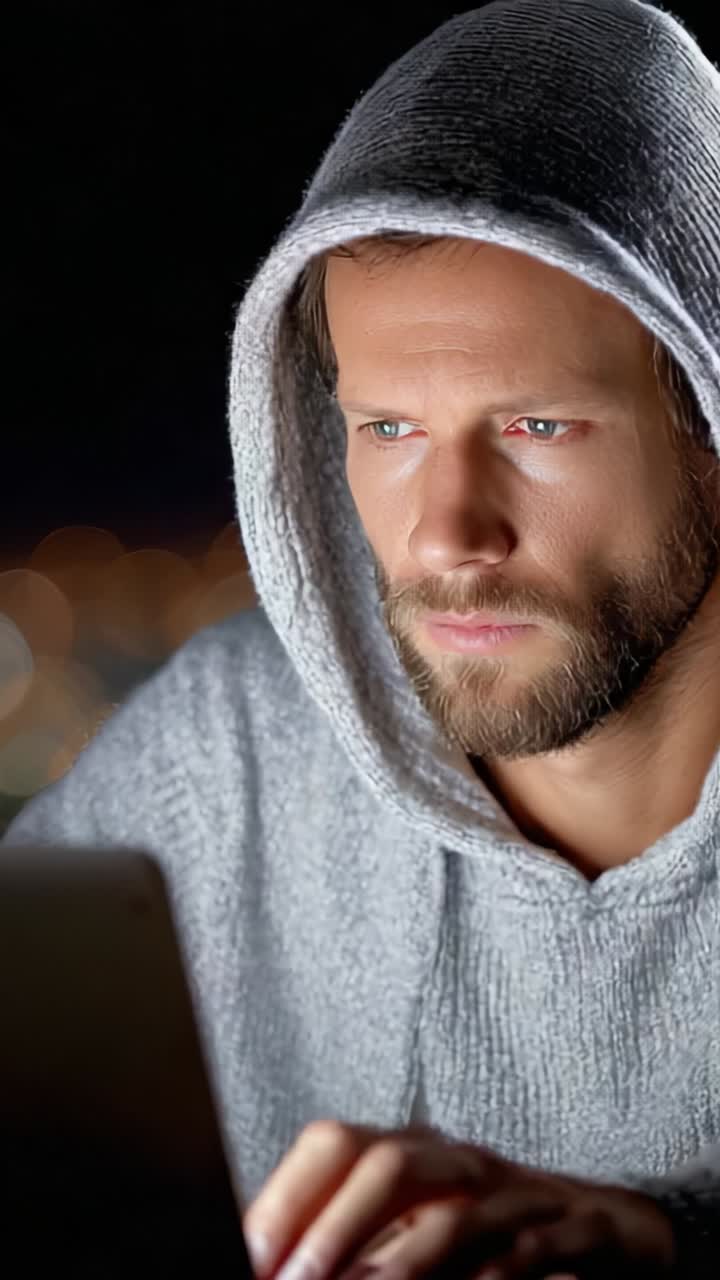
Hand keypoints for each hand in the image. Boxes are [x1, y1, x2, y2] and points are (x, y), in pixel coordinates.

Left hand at [242, 1121, 676, 1279]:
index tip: (251, 1253)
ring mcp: (518, 1192)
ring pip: (458, 1211)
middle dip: (337, 1229)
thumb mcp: (410, 1230)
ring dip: (404, 1262)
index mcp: (409, 1151)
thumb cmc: (488, 1234)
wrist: (603, 1227)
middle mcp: (457, 1160)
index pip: (337, 1145)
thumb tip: (259, 1260)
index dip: (288, 1196)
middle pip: (389, 1165)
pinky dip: (502, 1272)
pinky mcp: (578, 1228)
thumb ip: (346, 1241)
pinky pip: (539, 1245)